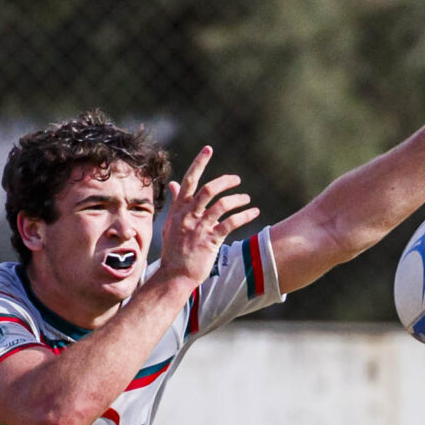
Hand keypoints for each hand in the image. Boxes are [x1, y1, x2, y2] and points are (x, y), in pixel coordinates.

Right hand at [159, 147, 260, 288]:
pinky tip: (254, 212)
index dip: (199, 163)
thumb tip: (175, 184)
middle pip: (208, 189)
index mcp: (178, 209)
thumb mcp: (171, 224)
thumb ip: (175, 202)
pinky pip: (230, 223)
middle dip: (225, 181)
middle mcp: (188, 216)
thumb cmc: (174, 249)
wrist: (175, 275)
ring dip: (238, 199)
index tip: (208, 149)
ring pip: (221, 205)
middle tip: (237, 180)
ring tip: (246, 199)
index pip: (189, 181)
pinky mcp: (210, 240)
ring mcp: (198, 228)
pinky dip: (245, 215)